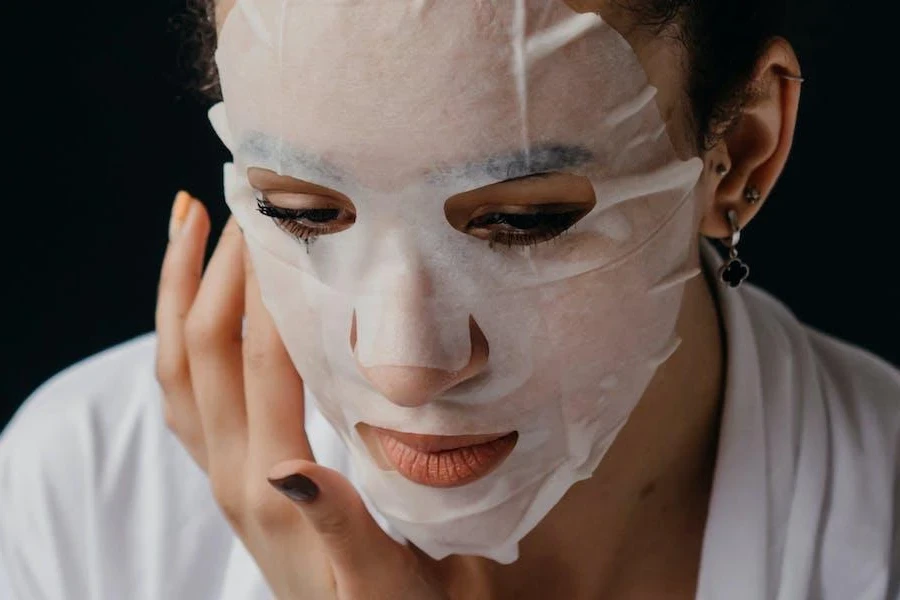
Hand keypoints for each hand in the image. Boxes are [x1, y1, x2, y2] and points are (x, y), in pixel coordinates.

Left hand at [154, 192, 449, 598]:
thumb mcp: (388, 582)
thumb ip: (342, 528)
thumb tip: (292, 468)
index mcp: (276, 487)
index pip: (263, 363)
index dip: (269, 288)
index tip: (283, 219)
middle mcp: (232, 473)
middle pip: (204, 349)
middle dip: (218, 266)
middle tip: (244, 195)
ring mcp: (219, 472)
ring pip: (175, 366)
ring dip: (178, 288)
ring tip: (190, 217)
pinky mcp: (225, 472)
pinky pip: (179, 391)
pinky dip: (176, 330)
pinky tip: (194, 296)